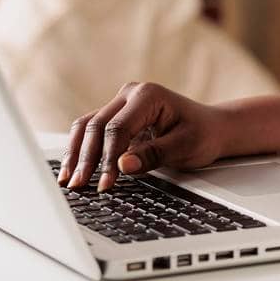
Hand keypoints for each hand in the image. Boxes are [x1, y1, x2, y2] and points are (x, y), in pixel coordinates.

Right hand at [58, 82, 230, 191]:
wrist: (211, 128)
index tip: (105, 184)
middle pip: (97, 126)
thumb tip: (123, 166)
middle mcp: (129, 94)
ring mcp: (120, 104)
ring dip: (76, 154)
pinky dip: (80, 150)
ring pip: (87, 126)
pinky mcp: (116, 117)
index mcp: (148, 96)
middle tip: (78, 186)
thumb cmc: (202, 134)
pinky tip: (72, 170)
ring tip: (68, 181)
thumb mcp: (185, 146)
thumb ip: (154, 155)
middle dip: (86, 158)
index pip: (117, 128)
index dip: (107, 158)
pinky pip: (91, 131)